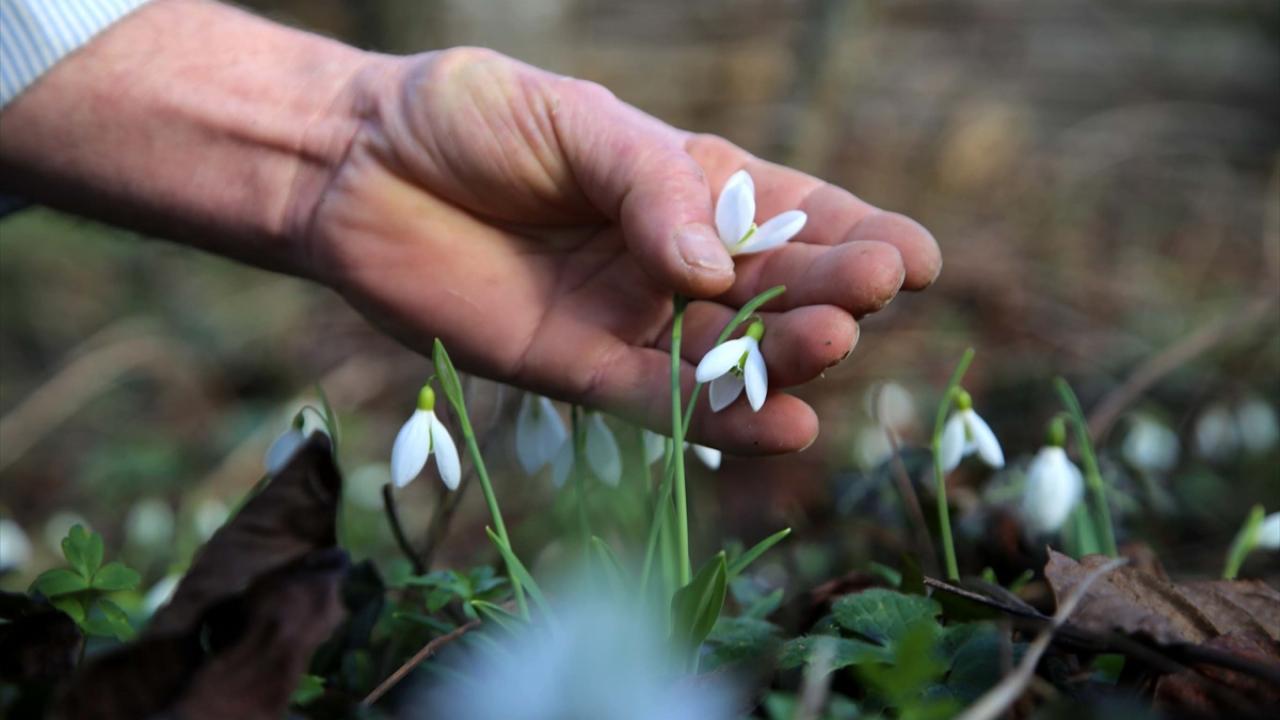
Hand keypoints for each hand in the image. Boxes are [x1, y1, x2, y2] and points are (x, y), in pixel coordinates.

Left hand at [302, 49, 942, 453]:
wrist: (357, 166)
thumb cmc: (469, 117)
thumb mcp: (573, 121)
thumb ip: (649, 185)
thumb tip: (717, 264)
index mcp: (687, 186)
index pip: (793, 216)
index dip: (855, 236)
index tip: (913, 259)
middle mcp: (671, 261)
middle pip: (773, 290)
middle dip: (827, 293)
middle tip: (869, 292)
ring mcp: (629, 320)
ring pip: (725, 355)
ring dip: (782, 359)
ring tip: (830, 349)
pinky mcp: (575, 371)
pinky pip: (655, 405)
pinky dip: (714, 421)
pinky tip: (782, 430)